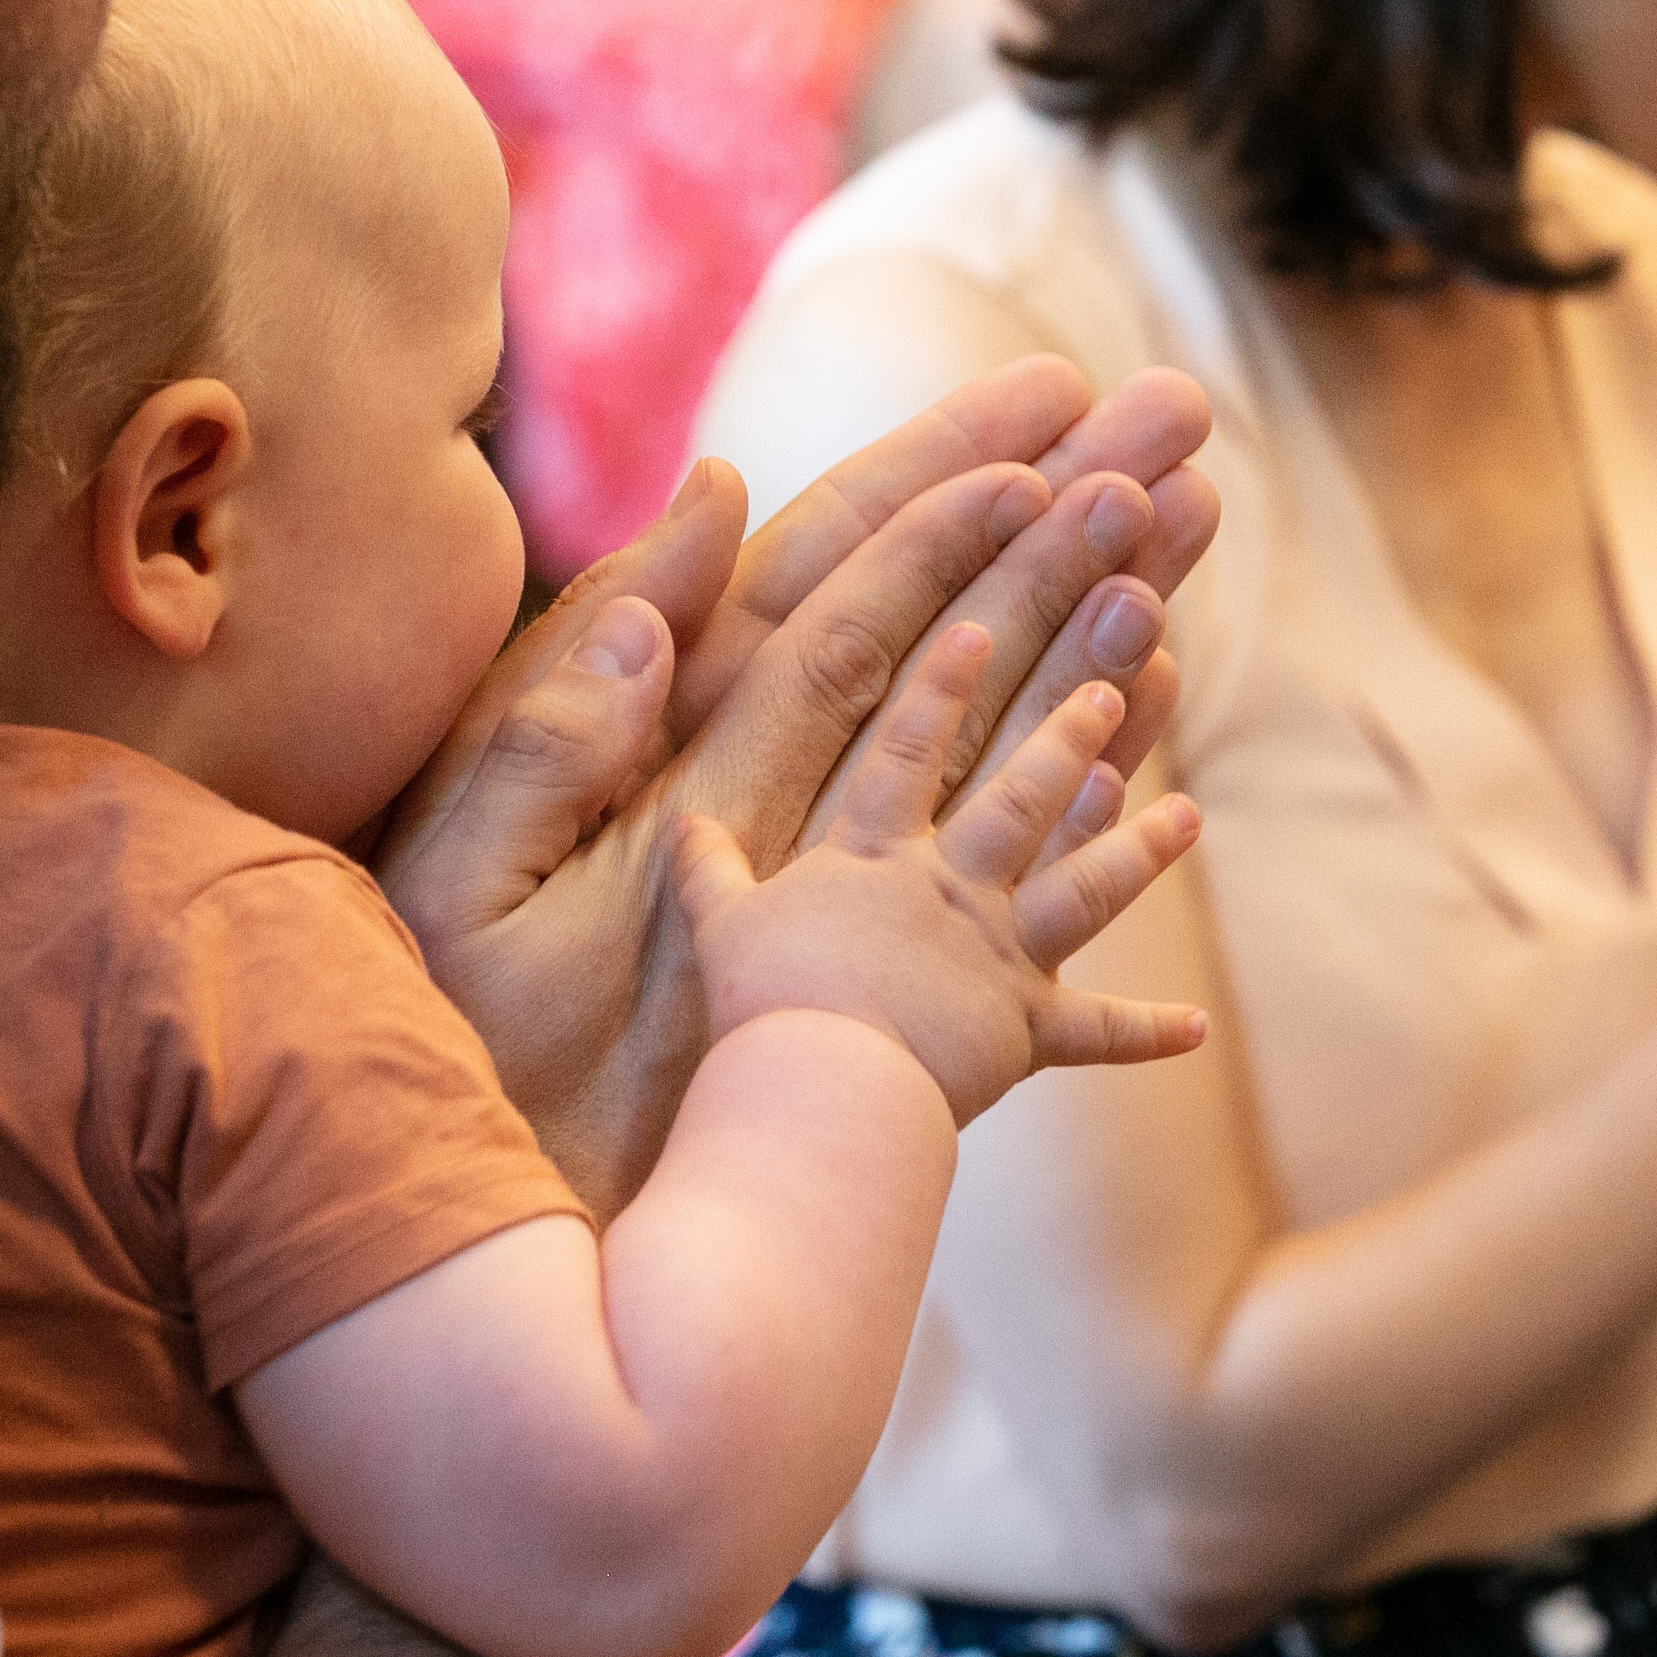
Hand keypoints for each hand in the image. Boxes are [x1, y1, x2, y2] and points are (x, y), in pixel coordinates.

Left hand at [382, 359, 1219, 1203]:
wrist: (489, 1248)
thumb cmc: (457, 1077)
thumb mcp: (476, 886)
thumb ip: (564, 721)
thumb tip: (681, 535)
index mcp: (674, 745)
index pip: (832, 575)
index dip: (936, 479)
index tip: (1046, 408)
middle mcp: (771, 784)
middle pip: (946, 611)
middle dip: (1058, 510)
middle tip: (1178, 420)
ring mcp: (835, 870)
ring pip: (998, 710)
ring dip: (1098, 611)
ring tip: (1199, 522)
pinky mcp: (876, 967)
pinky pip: (1015, 860)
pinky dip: (1096, 784)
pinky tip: (1156, 710)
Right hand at [674, 623, 1206, 1123]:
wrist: (822, 1084)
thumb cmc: (763, 1004)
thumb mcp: (719, 923)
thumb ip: (707, 869)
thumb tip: (682, 821)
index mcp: (875, 856)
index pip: (909, 747)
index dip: (942, 682)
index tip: (978, 625)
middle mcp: (952, 888)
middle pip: (1022, 794)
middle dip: (1069, 732)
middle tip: (1113, 680)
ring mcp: (1000, 955)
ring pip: (1084, 885)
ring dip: (1139, 847)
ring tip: (1187, 812)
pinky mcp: (1026, 1030)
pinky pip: (1096, 1032)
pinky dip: (1146, 1033)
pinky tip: (1195, 1027)